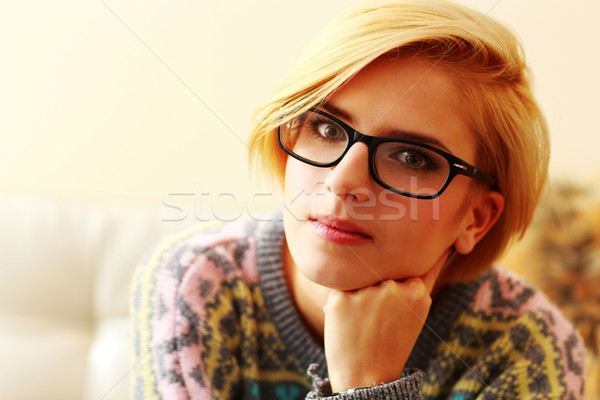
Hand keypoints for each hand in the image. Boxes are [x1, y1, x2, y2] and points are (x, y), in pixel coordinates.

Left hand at [323, 249, 450, 392]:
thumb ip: (424, 279)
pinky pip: (339, 288)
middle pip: (381, 270)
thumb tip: (444, 249)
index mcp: (416, 291)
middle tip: (378, 319)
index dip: (400, 277)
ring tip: (363, 323)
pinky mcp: (341, 298)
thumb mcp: (417, 310)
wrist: (367, 376)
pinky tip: (348, 323)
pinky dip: (341, 302)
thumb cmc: (393, 341)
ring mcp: (367, 293)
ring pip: (360, 278)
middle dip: (377, 287)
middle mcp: (393, 288)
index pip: (409, 265)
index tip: (395, 290)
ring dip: (359, 294)